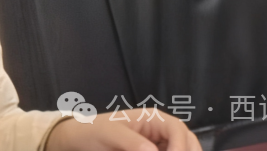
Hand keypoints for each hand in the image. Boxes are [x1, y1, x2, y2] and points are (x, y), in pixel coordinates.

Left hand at [44, 108, 201, 150]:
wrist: (79, 142)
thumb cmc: (93, 131)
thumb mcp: (111, 134)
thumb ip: (132, 143)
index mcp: (152, 118)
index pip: (177, 129)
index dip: (181, 146)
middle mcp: (160, 131)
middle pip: (187, 141)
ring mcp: (158, 145)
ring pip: (181, 149)